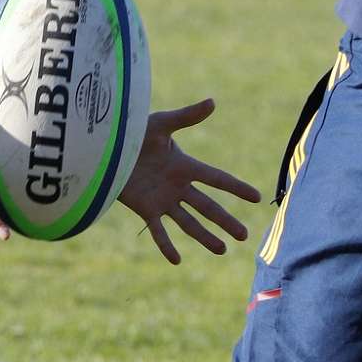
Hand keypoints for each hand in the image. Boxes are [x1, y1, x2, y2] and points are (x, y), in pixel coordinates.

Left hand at [117, 99, 262, 263]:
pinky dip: (166, 245)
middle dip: (226, 220)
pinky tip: (176, 260)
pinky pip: (158, 231)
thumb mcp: (160, 124)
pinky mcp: (145, 209)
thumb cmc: (132, 131)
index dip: (236, 188)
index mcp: (185, 165)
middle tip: (245, 236)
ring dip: (205, 237)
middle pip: (207, 206)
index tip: (256, 197)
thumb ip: (186, 117)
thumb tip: (213, 102)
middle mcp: (177, 185)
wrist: (105, 147)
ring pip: (188, 222)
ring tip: (222, 250)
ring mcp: (162, 199)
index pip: (217, 179)